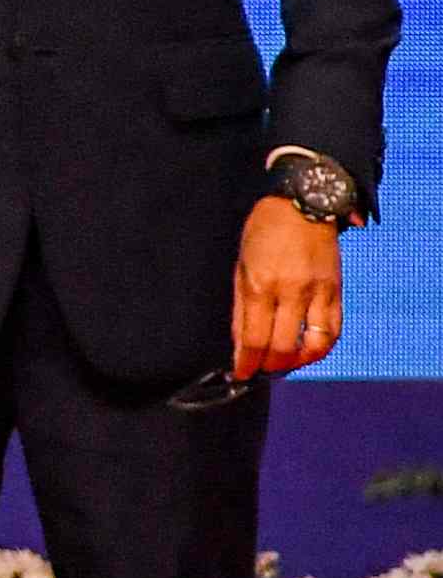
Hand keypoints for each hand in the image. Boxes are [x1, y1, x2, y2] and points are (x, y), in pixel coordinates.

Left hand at [233, 197, 345, 378]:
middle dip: (270, 367)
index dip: (247, 363)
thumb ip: (241, 309)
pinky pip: (334, 331)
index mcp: (261, 285)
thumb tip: (240, 345)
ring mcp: (318, 293)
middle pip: (283, 348)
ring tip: (284, 363)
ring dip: (298, 362)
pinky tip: (307, 350)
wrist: (303, 204)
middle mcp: (292, 292)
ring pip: (314, 346)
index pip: (255, 339)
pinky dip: (321, 348)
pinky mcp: (337, 291)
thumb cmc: (264, 232)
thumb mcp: (240, 266)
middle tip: (260, 370)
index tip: (241, 373)